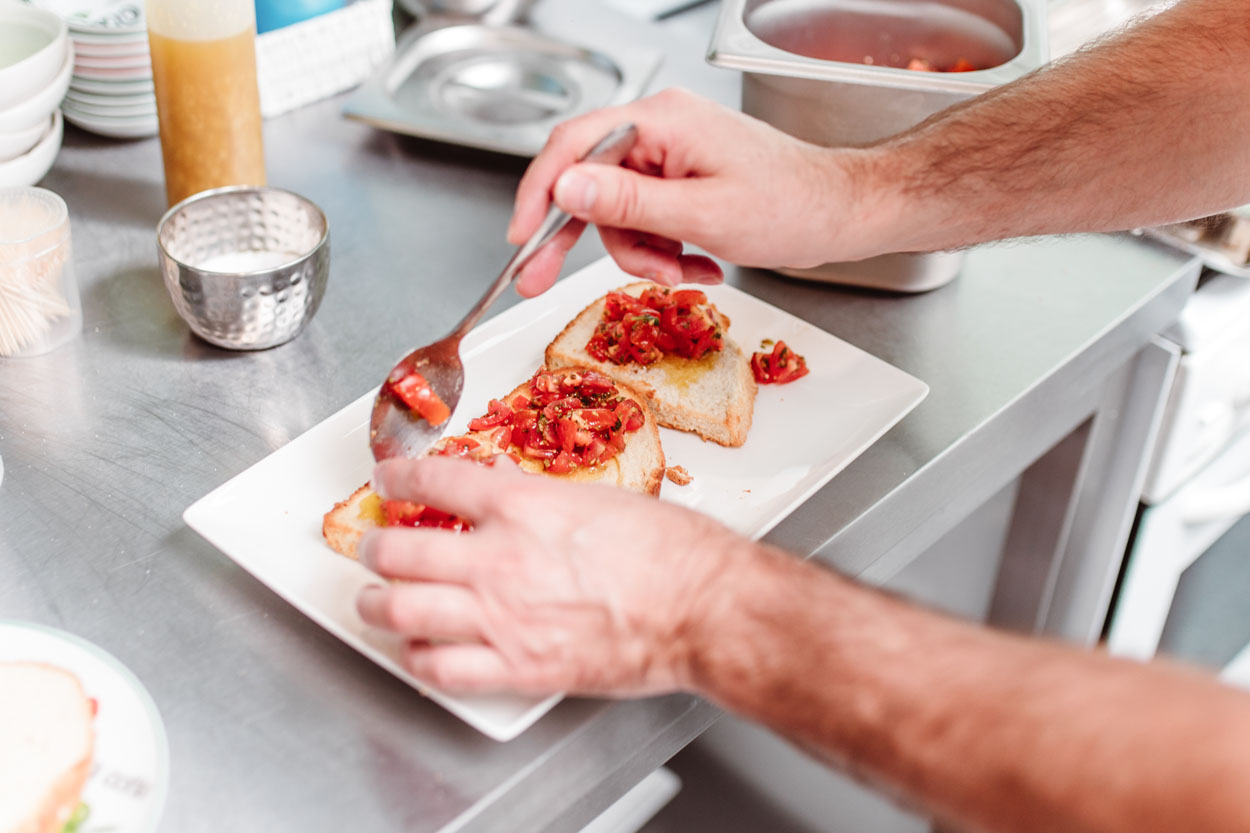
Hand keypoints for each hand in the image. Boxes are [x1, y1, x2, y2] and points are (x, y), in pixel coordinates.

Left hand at [353, 456, 755, 695]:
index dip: (399, 478)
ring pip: (403, 611)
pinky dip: (418, 660)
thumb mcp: (601, 498)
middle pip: (401, 550)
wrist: (705, 608)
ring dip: (377, 604)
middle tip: (373, 546)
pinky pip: (442, 669)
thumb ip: (541, 496)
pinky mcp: (519, 668)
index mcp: (524, 505)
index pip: (435, 482)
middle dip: (375, 547)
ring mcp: (503, 617)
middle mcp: (500, 559)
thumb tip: (504, 485)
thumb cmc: (672, 551)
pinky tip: (418, 652)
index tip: (389, 478)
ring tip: (373, 601)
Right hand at [507, 88, 877, 296]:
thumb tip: (566, 187)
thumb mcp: (703, 213)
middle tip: (537, 279)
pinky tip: (698, 265)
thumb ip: (629, 202)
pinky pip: (646, 221)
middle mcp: (660, 131)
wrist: (842, 214)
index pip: (573, 147)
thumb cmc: (792, 206)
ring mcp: (671, 157)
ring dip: (642, 254)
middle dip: (576, 237)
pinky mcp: (682, 182)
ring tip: (682, 272)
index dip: (539, 193)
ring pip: (617, 213)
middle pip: (588, 183)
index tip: (521, 238)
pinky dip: (664, 251)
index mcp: (662, 121)